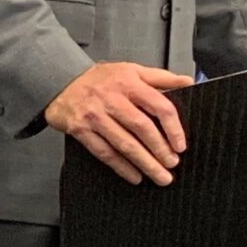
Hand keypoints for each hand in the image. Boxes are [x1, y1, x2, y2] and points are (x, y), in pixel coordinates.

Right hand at [43, 60, 192, 185]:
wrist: (59, 82)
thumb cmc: (98, 79)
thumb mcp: (130, 70)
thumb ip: (160, 77)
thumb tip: (187, 81)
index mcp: (128, 83)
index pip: (158, 106)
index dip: (173, 128)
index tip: (180, 145)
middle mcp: (111, 99)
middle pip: (142, 127)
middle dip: (160, 149)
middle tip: (172, 164)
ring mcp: (95, 116)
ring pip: (124, 143)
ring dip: (144, 163)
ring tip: (160, 176)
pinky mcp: (81, 130)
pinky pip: (104, 152)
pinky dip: (121, 167)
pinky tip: (134, 176)